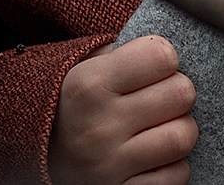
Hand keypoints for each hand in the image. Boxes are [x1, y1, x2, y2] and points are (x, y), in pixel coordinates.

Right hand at [49, 34, 198, 184]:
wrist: (41, 153)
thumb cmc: (78, 102)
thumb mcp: (89, 67)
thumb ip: (128, 54)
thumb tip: (177, 51)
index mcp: (87, 85)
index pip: (162, 56)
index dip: (164, 58)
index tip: (154, 65)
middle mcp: (97, 126)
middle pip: (181, 94)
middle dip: (177, 91)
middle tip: (162, 95)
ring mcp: (110, 166)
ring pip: (182, 137)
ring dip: (180, 129)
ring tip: (162, 125)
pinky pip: (177, 176)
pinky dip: (173, 165)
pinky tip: (154, 155)